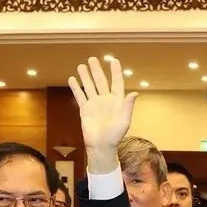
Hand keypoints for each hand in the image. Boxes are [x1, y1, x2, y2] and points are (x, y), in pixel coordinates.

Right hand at [68, 57, 137, 172]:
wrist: (101, 146)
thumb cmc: (115, 136)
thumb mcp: (124, 121)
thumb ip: (127, 106)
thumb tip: (134, 93)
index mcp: (117, 101)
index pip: (116, 83)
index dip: (115, 72)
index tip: (113, 60)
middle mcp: (106, 100)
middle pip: (101, 81)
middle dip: (97, 70)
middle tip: (93, 59)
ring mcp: (95, 104)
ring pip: (89, 86)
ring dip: (86, 76)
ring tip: (82, 65)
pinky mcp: (85, 110)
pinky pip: (80, 96)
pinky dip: (76, 88)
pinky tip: (72, 79)